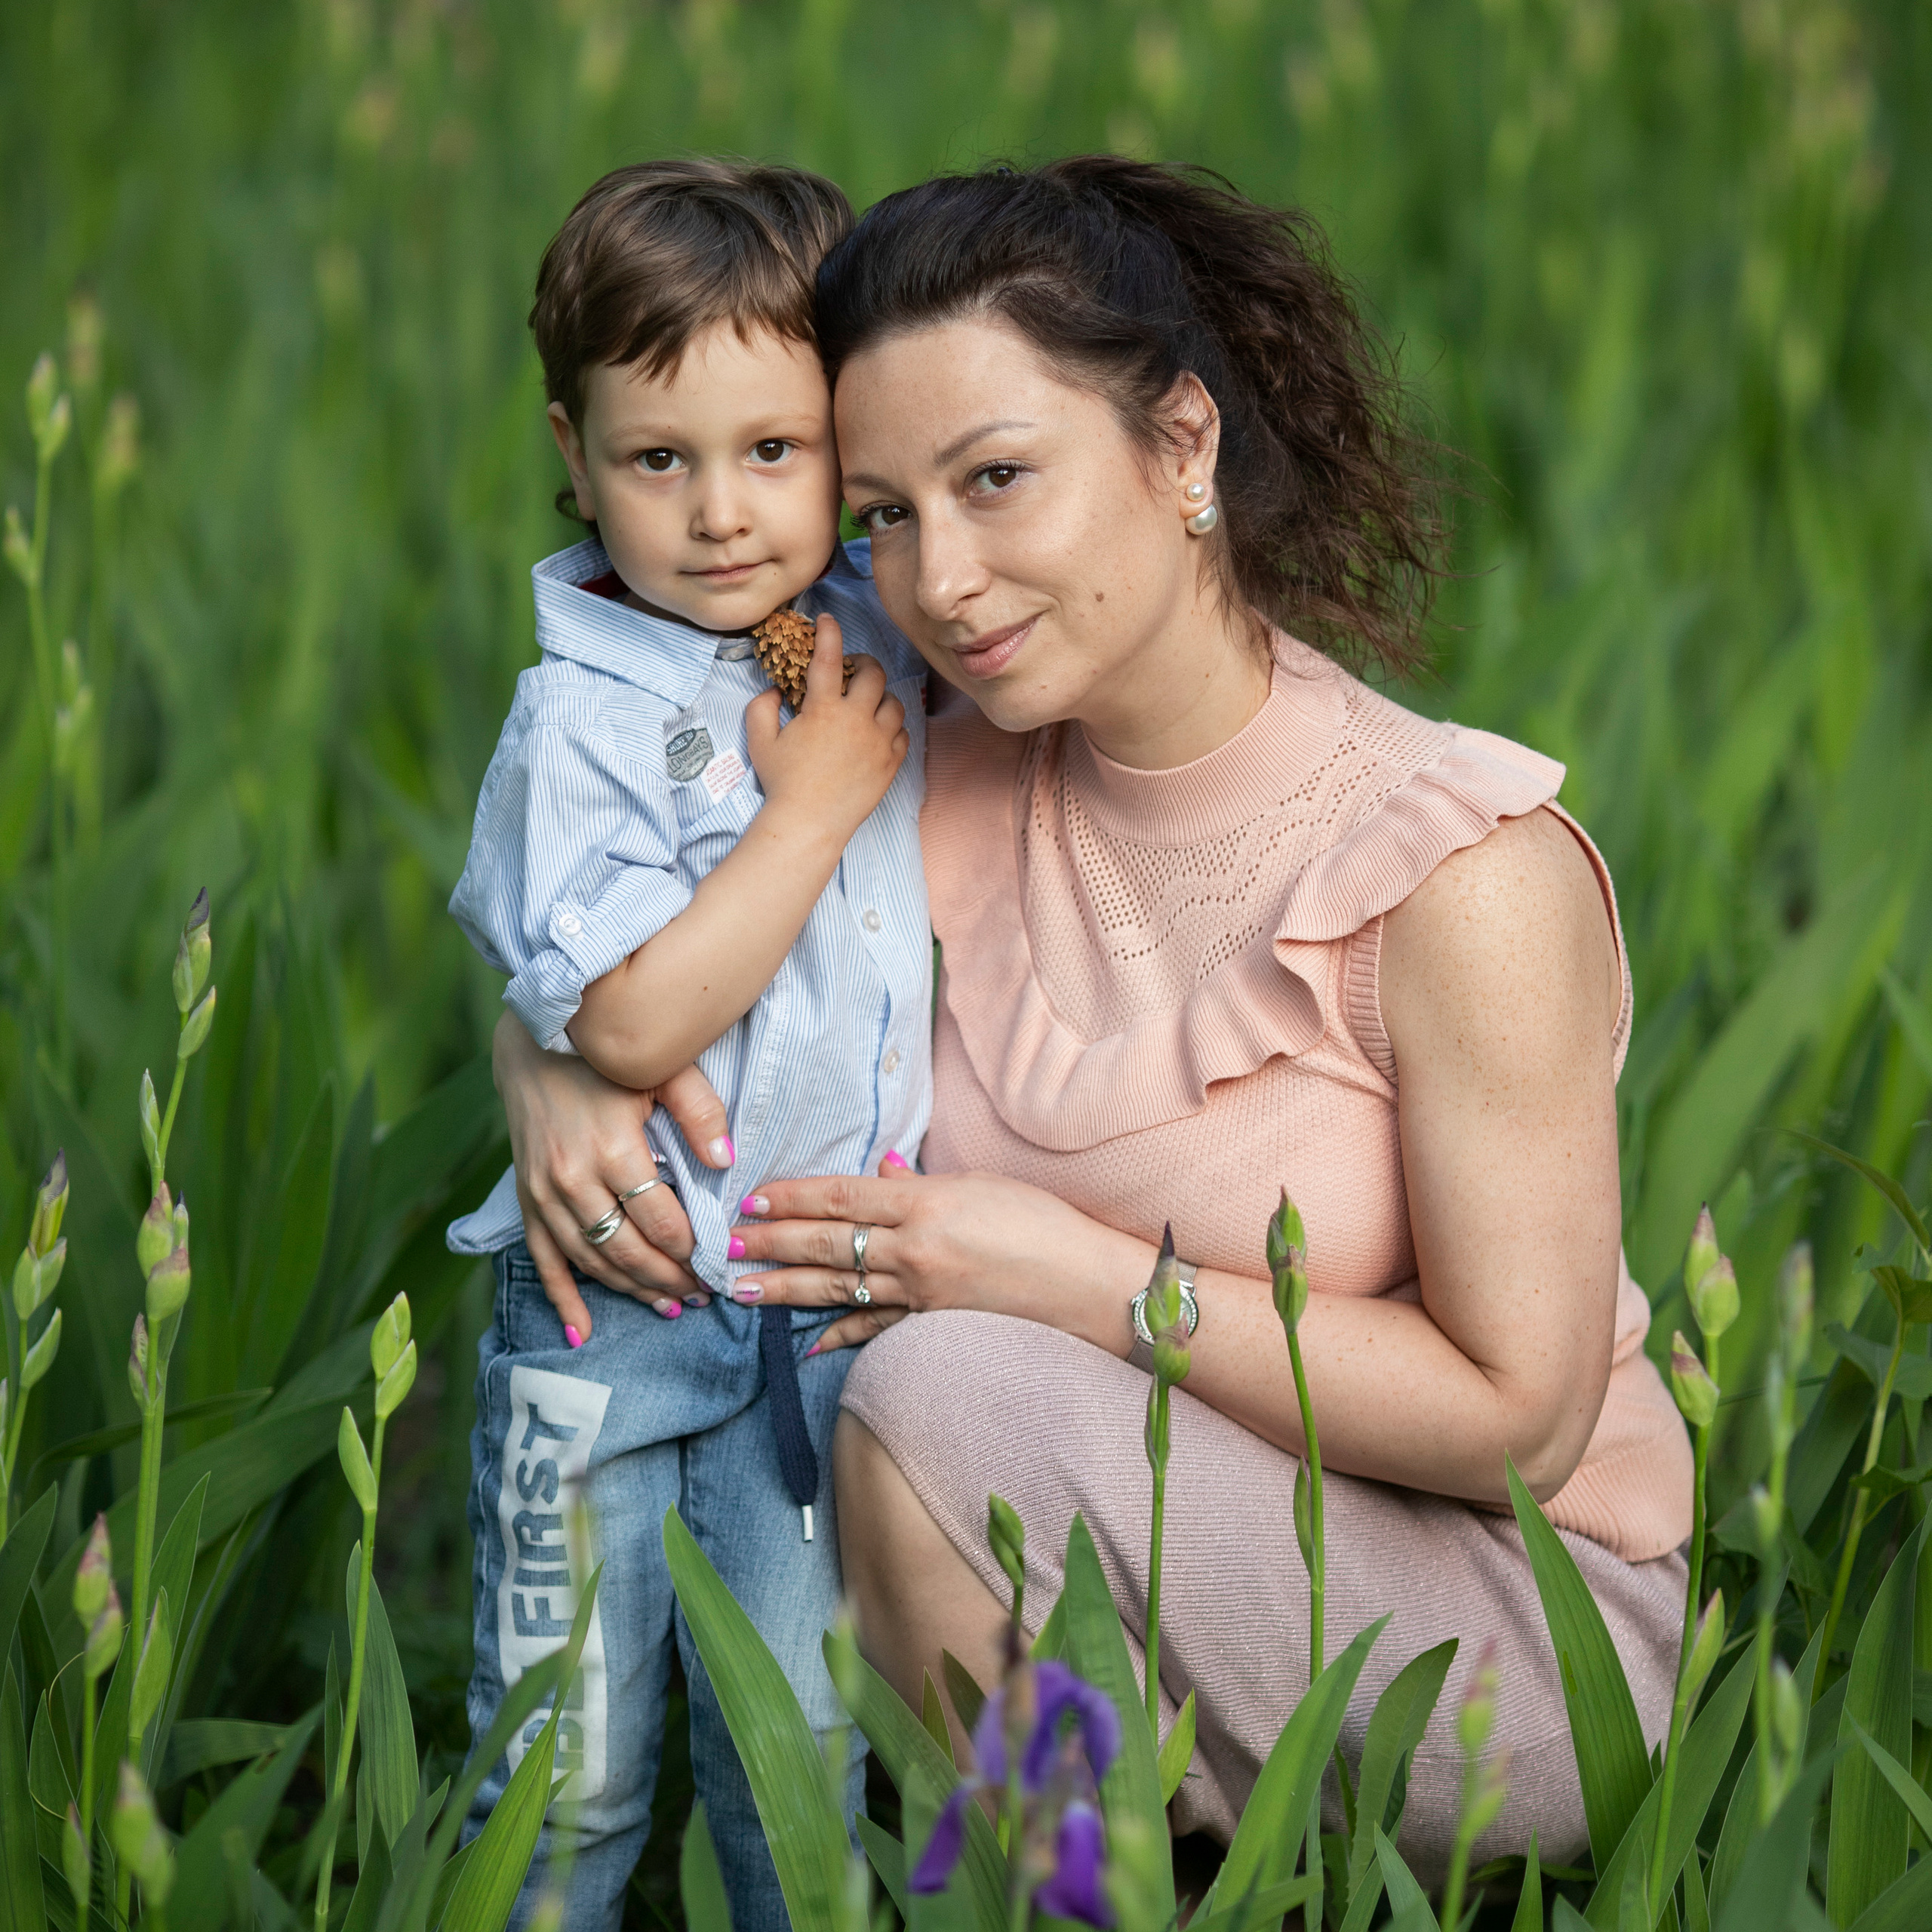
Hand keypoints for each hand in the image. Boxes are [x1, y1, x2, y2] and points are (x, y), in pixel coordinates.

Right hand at [493, 1010, 732, 1340]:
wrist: (535, 1040)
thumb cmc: (607, 1056)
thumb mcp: (663, 1070)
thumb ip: (699, 1112)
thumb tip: (726, 1161)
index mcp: (613, 1149)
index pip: (660, 1221)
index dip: (692, 1249)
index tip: (718, 1261)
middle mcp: (573, 1179)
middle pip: (627, 1250)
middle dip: (668, 1279)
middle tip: (702, 1294)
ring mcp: (544, 1192)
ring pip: (591, 1260)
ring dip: (630, 1290)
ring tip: (669, 1308)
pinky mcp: (526, 1198)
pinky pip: (542, 1259)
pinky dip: (562, 1298)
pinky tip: (580, 1332)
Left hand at [723, 1156, 1151, 1357]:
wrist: (1089, 1285)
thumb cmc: (1045, 1225)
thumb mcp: (983, 1186)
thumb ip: (924, 1184)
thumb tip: (883, 1175)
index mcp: (926, 1203)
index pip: (842, 1197)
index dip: (793, 1197)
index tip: (753, 1197)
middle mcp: (914, 1249)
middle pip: (828, 1242)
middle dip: (773, 1241)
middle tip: (728, 1243)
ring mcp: (921, 1294)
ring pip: (839, 1288)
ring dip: (786, 1288)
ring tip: (743, 1289)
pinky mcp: (932, 1326)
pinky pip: (875, 1331)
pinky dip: (840, 1336)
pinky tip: (807, 1342)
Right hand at [745, 614, 908, 842]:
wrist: (810, 824)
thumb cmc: (783, 783)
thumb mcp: (761, 742)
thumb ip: (762, 708)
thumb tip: (775, 690)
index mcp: (824, 710)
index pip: (827, 658)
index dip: (829, 632)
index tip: (828, 620)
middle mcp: (857, 720)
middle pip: (874, 674)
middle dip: (865, 664)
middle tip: (854, 670)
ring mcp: (878, 742)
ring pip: (895, 704)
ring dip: (881, 698)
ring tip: (868, 704)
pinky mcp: (891, 764)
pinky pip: (903, 734)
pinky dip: (893, 729)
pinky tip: (878, 733)